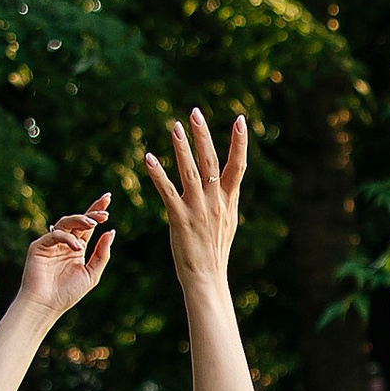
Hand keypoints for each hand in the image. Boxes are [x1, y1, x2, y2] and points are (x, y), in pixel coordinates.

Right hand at [18, 196, 114, 315]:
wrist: (47, 305)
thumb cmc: (68, 293)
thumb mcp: (92, 273)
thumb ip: (102, 254)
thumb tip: (111, 231)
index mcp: (77, 247)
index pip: (88, 225)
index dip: (97, 210)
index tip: (108, 198)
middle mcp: (64, 243)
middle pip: (78, 220)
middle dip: (91, 212)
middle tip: (104, 212)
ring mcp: (51, 243)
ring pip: (66, 222)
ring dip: (81, 220)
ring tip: (94, 223)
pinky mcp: (39, 246)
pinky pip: (54, 234)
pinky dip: (67, 238)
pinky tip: (77, 247)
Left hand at [142, 108, 246, 294]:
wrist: (207, 278)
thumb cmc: (214, 252)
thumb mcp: (227, 222)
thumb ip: (225, 200)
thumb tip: (227, 184)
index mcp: (228, 201)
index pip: (238, 165)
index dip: (240, 142)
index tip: (239, 120)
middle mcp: (215, 201)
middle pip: (211, 162)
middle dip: (204, 135)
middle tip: (195, 112)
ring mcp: (198, 209)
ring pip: (190, 171)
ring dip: (182, 147)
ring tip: (174, 126)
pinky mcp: (180, 219)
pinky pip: (167, 191)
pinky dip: (158, 173)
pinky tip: (149, 158)